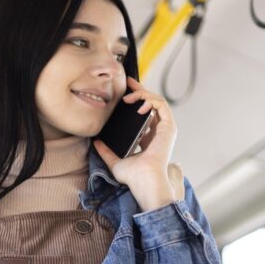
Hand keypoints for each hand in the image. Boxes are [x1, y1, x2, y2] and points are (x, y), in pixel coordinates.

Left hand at [93, 77, 178, 210]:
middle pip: (151, 104)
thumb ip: (106, 151)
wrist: (143, 181)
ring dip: (143, 94)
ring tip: (129, 97)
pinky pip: (162, 105)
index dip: (136, 100)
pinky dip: (151, 100)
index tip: (125, 92)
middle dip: (140, 90)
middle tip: (128, 82)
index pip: (144, 113)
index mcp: (148, 138)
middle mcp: (158, 131)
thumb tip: (95, 142)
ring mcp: (164, 129)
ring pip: (157, 102)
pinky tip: (139, 104)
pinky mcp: (169, 127)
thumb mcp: (115, 161)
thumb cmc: (133, 176)